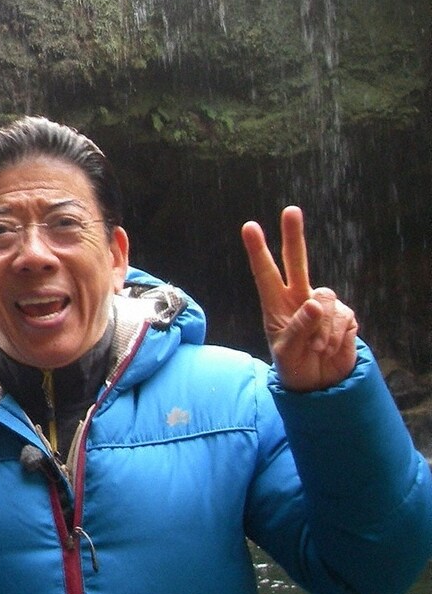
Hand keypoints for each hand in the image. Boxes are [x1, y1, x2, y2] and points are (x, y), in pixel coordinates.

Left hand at [241, 206, 357, 391]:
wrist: (319, 383)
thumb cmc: (294, 364)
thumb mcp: (287, 352)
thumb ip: (298, 329)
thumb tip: (316, 304)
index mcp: (274, 303)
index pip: (265, 273)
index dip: (258, 250)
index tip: (249, 227)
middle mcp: (298, 298)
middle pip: (297, 261)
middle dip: (294, 236)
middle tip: (291, 210)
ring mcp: (322, 305)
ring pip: (325, 298)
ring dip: (321, 328)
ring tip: (316, 348)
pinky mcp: (344, 315)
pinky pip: (342, 317)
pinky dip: (336, 336)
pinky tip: (330, 348)